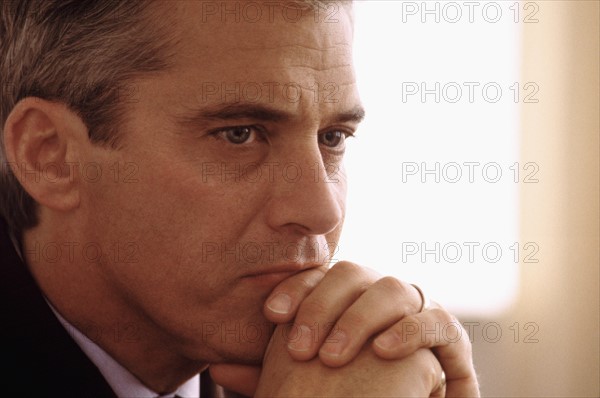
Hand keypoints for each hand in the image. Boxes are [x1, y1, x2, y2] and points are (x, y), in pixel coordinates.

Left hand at [210, 261, 478, 396]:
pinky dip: (409, 330)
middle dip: (323, 304)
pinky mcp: (449, 337)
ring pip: (393, 289)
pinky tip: (382, 352)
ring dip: (360, 318)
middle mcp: (380, 296)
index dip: (296, 288)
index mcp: (347, 300)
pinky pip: (436, 319)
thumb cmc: (351, 397)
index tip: (269, 313)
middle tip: (300, 347)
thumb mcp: (304, 386)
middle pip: (353, 274)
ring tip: (332, 357)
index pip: (320, 277)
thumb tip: (216, 361)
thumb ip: (268, 373)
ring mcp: (416, 310)